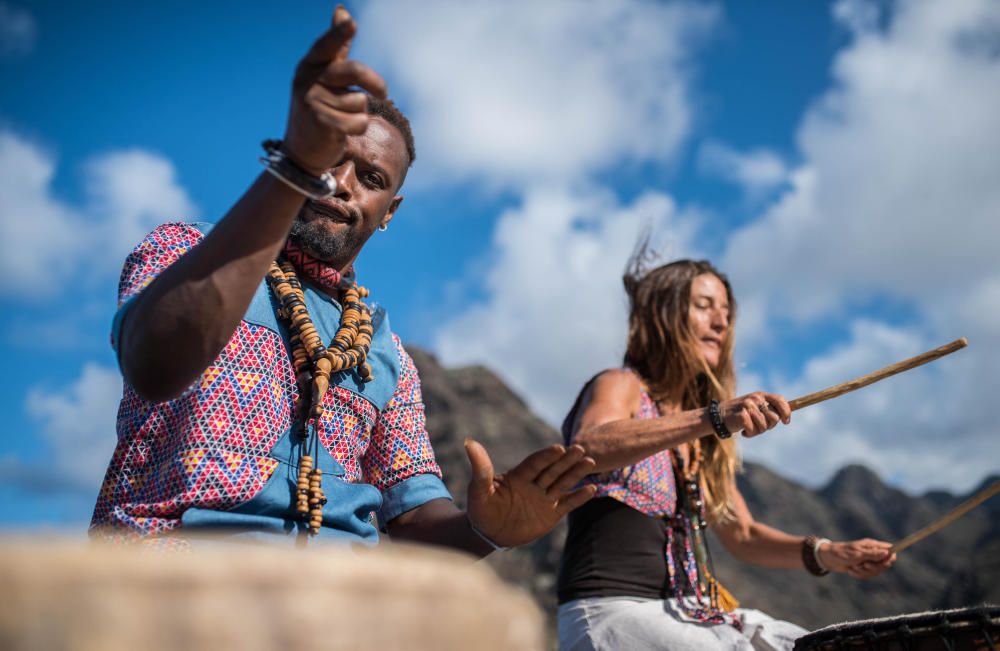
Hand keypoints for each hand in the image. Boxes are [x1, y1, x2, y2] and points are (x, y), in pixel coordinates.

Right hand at [283, 6, 387, 174]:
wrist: (301, 150)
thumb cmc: (320, 108)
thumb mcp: (324, 75)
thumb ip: (336, 47)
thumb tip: (342, 10)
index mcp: (310, 64)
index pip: (328, 46)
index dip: (339, 34)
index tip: (351, 22)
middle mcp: (308, 80)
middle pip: (355, 72)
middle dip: (376, 83)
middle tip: (383, 93)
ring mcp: (312, 102)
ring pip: (360, 102)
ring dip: (359, 113)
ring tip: (342, 119)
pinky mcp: (321, 124)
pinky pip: (358, 122)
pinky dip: (358, 128)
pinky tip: (342, 132)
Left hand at [465, 440, 596, 547]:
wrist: (488, 533)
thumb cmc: (480, 509)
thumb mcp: (478, 489)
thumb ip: (480, 468)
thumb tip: (468, 442)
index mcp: (518, 475)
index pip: (535, 463)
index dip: (546, 456)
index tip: (558, 448)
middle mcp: (534, 484)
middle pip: (553, 469)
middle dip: (566, 460)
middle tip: (580, 448)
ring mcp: (544, 498)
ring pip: (563, 483)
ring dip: (576, 473)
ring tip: (590, 462)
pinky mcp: (551, 514)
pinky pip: (567, 504)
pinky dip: (579, 497)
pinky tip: (593, 488)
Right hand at [720, 392, 790, 436]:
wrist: (718, 416)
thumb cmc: (740, 414)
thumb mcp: (755, 407)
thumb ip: (769, 409)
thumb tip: (786, 417)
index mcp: (760, 395)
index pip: (780, 400)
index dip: (786, 412)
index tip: (786, 422)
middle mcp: (755, 398)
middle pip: (774, 418)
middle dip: (769, 426)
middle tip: (758, 426)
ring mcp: (748, 406)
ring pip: (764, 426)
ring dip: (757, 431)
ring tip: (749, 428)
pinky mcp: (742, 415)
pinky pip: (753, 430)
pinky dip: (749, 434)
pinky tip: (743, 431)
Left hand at [819, 538, 896, 578]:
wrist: (828, 559)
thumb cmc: (842, 553)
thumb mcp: (858, 554)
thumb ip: (873, 554)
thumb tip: (888, 553)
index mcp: (872, 545)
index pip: (890, 550)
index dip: (890, 558)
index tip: (882, 562)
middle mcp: (872, 553)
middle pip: (885, 564)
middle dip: (874, 568)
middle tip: (863, 565)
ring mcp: (868, 561)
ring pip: (876, 572)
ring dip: (864, 572)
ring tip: (854, 567)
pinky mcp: (862, 568)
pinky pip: (867, 576)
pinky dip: (859, 575)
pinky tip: (850, 570)